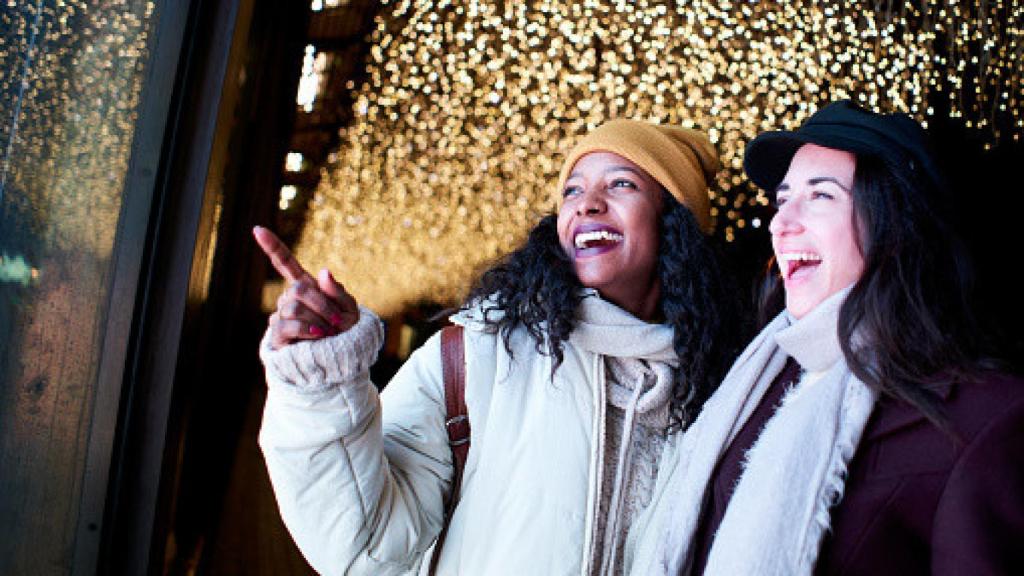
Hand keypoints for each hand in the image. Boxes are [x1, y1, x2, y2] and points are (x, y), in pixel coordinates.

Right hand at [253, 226, 358, 348]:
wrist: (340, 357)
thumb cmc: (345, 331)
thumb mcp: (350, 309)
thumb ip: (338, 291)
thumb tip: (323, 271)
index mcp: (305, 285)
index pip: (285, 263)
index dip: (272, 246)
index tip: (257, 229)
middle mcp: (289, 298)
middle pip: (298, 290)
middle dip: (322, 305)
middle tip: (338, 322)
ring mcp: (281, 316)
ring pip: (294, 308)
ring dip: (318, 320)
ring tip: (328, 332)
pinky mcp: (278, 335)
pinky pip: (288, 325)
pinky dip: (308, 330)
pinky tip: (317, 335)